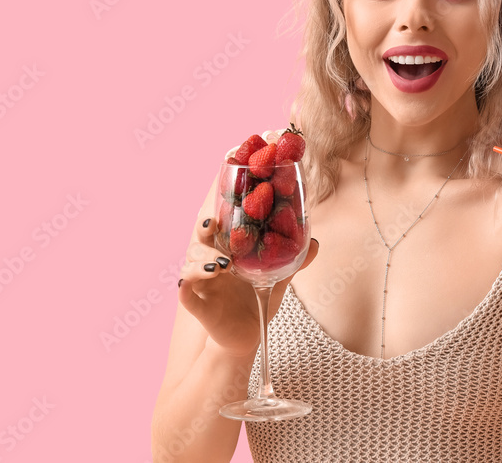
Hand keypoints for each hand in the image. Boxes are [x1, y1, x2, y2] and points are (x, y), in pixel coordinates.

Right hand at [178, 169, 317, 358]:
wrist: (244, 337)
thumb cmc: (256, 298)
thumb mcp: (279, 275)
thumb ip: (294, 256)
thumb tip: (315, 240)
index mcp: (229, 242)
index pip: (226, 211)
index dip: (226, 190)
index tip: (232, 164)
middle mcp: (211, 254)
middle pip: (204, 228)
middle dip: (210, 218)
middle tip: (218, 216)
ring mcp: (202, 276)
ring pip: (194, 258)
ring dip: (204, 256)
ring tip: (223, 261)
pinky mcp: (196, 301)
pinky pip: (186, 290)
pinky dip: (189, 283)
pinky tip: (190, 282)